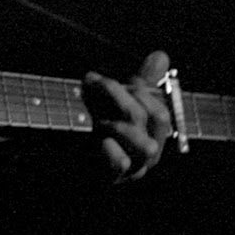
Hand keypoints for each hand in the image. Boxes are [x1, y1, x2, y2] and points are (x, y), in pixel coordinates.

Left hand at [83, 50, 173, 182]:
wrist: (72, 164)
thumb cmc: (101, 131)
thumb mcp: (119, 102)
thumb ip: (141, 81)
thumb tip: (161, 55)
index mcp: (154, 136)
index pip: (162, 111)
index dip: (141, 91)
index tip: (117, 79)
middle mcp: (150, 155)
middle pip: (156, 120)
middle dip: (127, 97)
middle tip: (101, 84)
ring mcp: (134, 169)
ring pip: (146, 144)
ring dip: (118, 123)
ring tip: (97, 119)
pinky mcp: (112, 179)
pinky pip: (121, 163)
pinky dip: (111, 150)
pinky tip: (101, 142)